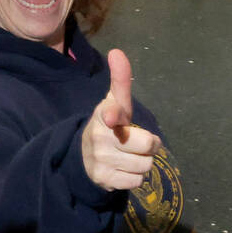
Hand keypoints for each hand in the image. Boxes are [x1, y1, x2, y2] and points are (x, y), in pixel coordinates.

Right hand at [80, 49, 160, 191]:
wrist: (82, 158)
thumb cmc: (108, 127)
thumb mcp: (114, 104)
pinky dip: (133, 177)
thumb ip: (120, 80)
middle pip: (148, 145)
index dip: (113, 115)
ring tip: (127, 157)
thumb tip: (117, 51)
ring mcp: (101, 159)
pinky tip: (121, 170)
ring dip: (141, 162)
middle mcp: (100, 137)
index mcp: (104, 115)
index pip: (110, 113)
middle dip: (147, 146)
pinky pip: (136, 181)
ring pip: (145, 165)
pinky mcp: (104, 179)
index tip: (112, 117)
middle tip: (134, 143)